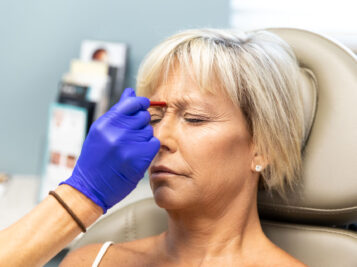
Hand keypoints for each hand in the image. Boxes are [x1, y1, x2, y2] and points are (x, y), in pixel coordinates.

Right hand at [60, 88, 159, 212]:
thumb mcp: (100, 132)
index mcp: (105, 124)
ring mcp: (128, 146)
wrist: (89, 189)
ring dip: (143, 138)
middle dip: (140, 124)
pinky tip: (137, 155)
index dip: (140, 102)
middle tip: (130, 136)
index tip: (144, 104)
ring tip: (129, 149)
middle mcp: (116, 133)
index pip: (131, 103)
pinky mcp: (139, 159)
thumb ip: (118, 112)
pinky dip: (149, 148)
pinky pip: (154, 144)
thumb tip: (131, 91)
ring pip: (149, 131)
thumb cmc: (95, 159)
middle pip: (143, 117)